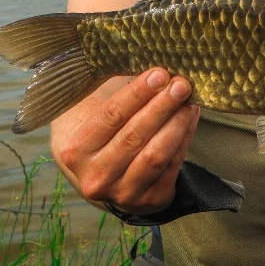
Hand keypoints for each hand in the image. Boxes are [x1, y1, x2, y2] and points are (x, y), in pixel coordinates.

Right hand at [54, 68, 199, 214]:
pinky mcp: (149, 201)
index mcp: (75, 151)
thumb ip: (111, 91)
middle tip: (181, 83)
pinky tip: (189, 116)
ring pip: (155, 155)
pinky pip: (172, 166)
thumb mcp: (88, 112)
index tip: (159, 74)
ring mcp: (123, 193)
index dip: (138, 94)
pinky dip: (185, 138)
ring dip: (176, 123)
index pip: (111, 117)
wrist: (97, 176)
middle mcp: (96, 177)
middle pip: (134, 136)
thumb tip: (149, 65)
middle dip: (162, 106)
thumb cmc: (95, 132)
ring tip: (188, 99)